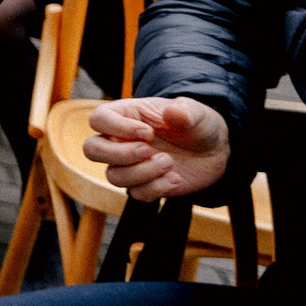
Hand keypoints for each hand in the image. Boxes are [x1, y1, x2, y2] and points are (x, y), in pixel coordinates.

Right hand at [85, 97, 232, 200]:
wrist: (214, 151)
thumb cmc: (198, 125)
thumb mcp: (197, 113)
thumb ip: (185, 112)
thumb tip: (172, 113)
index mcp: (125, 116)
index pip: (99, 119)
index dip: (117, 127)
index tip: (149, 132)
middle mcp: (120, 141)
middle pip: (92, 150)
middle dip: (119, 154)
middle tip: (148, 151)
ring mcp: (130, 165)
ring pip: (113, 176)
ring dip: (142, 173)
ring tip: (170, 163)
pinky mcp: (145, 185)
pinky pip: (136, 194)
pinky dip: (157, 188)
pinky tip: (176, 179)